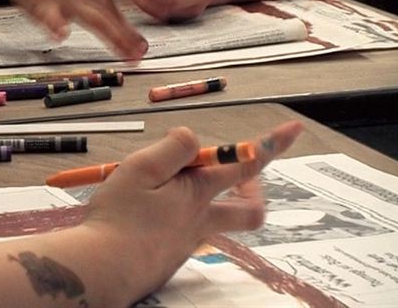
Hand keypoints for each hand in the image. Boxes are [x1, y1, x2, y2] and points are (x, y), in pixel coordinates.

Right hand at [82, 120, 303, 301]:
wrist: (104, 269)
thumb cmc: (118, 218)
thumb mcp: (141, 168)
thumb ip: (173, 149)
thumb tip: (192, 137)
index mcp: (197, 193)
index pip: (244, 163)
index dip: (272, 144)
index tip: (294, 129)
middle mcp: (200, 220)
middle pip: (248, 209)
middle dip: (253, 190)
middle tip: (242, 177)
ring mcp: (187, 242)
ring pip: (216, 222)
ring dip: (211, 203)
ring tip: (175, 187)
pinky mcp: (170, 256)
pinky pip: (185, 233)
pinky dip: (176, 218)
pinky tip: (145, 215)